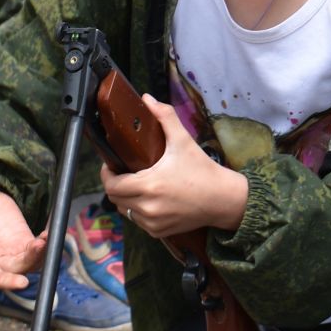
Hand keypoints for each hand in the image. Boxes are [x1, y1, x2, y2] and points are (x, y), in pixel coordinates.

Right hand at [0, 183, 47, 291]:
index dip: (6, 281)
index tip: (22, 283)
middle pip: (15, 270)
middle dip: (29, 263)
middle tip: (39, 246)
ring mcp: (11, 251)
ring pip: (29, 263)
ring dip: (40, 255)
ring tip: (46, 238)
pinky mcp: (23, 241)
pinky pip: (36, 249)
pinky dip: (45, 245)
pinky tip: (50, 233)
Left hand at [101, 95, 248, 238]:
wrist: (223, 199)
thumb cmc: (203, 170)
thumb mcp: (183, 140)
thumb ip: (164, 117)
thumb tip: (147, 99)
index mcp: (149, 185)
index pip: (112, 185)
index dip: (107, 174)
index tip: (111, 165)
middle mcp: (148, 207)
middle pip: (115, 199)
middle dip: (115, 185)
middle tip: (123, 172)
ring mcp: (152, 222)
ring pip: (125, 210)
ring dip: (125, 198)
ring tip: (135, 184)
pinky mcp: (159, 231)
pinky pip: (138, 221)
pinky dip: (138, 210)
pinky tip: (148, 199)